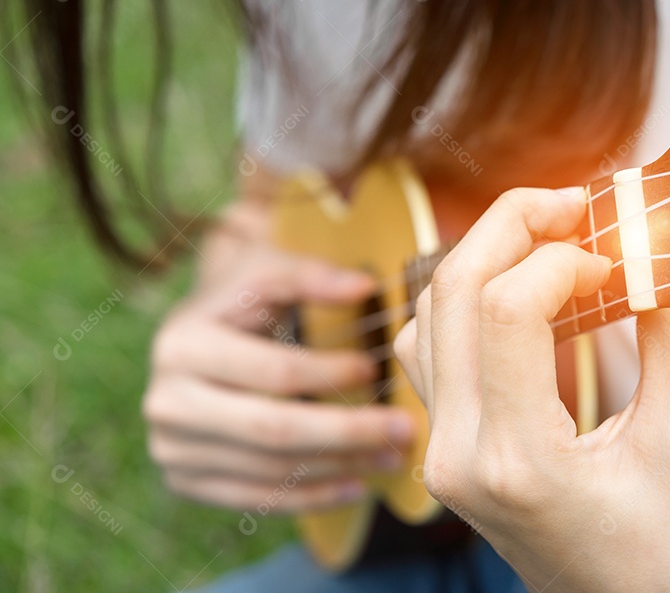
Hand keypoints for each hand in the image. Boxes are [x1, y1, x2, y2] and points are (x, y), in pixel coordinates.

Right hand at [143, 239, 414, 512]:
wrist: (195, 334)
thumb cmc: (243, 298)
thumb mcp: (268, 270)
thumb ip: (312, 276)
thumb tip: (366, 286)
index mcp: (183, 345)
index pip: (273, 371)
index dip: (330, 374)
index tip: (377, 372)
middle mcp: (167, 401)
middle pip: (272, 429)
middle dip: (346, 432)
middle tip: (403, 430)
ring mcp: (171, 448)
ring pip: (269, 469)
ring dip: (339, 467)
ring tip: (391, 455)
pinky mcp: (184, 479)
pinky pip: (256, 498)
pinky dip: (311, 497)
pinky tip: (357, 486)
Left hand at [395, 188, 669, 592]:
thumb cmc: (666, 549)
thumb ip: (668, 337)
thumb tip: (656, 258)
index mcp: (517, 460)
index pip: (505, 307)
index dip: (562, 256)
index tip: (615, 256)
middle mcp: (459, 455)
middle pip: (450, 293)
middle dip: (511, 226)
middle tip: (571, 204)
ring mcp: (443, 454)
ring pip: (427, 315)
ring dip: (484, 259)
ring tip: (549, 242)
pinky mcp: (448, 448)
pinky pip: (431, 350)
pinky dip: (469, 302)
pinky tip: (522, 294)